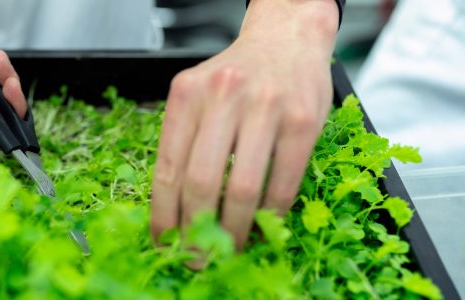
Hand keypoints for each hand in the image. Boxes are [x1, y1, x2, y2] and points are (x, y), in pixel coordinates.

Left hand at [150, 0, 337, 258]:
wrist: (286, 38)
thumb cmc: (236, 77)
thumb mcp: (197, 95)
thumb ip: (184, 141)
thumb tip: (173, 209)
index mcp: (186, 94)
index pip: (167, 167)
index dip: (163, 214)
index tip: (163, 241)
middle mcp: (223, 97)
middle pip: (201, 182)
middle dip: (196, 230)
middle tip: (196, 256)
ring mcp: (266, 107)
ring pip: (243, 188)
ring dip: (234, 230)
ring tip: (227, 250)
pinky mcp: (303, 120)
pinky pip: (283, 182)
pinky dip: (270, 214)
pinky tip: (262, 226)